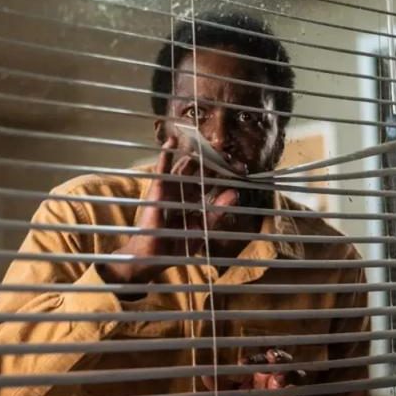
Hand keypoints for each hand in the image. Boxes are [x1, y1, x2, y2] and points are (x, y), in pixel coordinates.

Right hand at [99, 137, 238, 283]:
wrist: (154, 255)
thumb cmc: (177, 243)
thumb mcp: (203, 227)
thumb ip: (219, 211)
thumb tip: (235, 193)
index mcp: (195, 200)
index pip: (212, 182)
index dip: (224, 173)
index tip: (240, 167)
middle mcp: (184, 191)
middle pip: (200, 171)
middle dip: (212, 160)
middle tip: (225, 150)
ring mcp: (171, 188)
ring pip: (184, 166)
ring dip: (193, 153)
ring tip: (203, 139)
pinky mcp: (158, 189)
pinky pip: (162, 169)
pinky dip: (165, 154)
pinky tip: (172, 141)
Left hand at [202, 348, 305, 395]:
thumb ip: (220, 386)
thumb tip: (204, 375)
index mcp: (261, 374)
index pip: (261, 358)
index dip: (254, 358)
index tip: (243, 363)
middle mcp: (275, 380)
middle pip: (283, 361)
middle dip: (279, 357)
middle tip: (272, 356)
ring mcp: (285, 392)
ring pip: (296, 376)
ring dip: (289, 375)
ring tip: (279, 377)